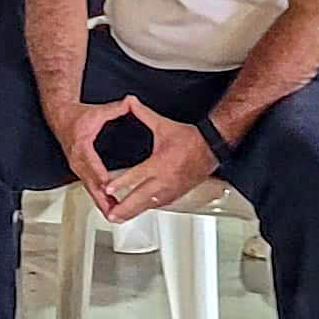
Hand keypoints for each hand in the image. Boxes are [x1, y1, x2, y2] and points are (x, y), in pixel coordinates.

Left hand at [90, 104, 221, 222]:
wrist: (210, 148)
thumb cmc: (189, 139)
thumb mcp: (163, 125)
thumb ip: (143, 114)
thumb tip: (130, 102)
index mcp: (160, 163)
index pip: (137, 175)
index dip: (121, 183)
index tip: (108, 189)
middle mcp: (165, 179)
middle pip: (140, 197)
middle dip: (123, 207)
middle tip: (110, 213)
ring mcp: (170, 190)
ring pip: (148, 205)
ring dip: (132, 212)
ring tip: (118, 217)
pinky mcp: (175, 195)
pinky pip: (157, 205)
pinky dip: (144, 209)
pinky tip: (135, 212)